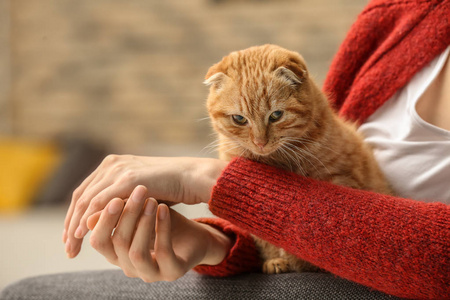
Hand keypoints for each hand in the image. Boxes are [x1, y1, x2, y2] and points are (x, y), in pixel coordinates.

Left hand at [63, 155, 226, 257]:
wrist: (191, 177)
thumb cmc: (169, 188)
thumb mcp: (136, 198)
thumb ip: (117, 205)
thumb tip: (92, 223)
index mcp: (113, 165)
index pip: (85, 192)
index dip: (74, 215)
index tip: (70, 237)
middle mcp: (111, 164)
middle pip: (80, 196)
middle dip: (71, 223)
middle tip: (67, 247)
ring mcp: (118, 169)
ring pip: (86, 200)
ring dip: (75, 225)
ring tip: (72, 247)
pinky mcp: (128, 178)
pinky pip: (100, 201)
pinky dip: (88, 219)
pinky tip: (83, 234)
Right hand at [88, 185, 230, 281]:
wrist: (194, 236)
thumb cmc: (162, 222)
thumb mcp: (140, 213)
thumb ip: (120, 211)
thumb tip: (90, 205)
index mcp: (116, 253)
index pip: (99, 241)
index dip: (104, 220)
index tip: (116, 196)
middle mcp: (129, 266)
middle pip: (116, 243)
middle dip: (126, 216)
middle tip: (136, 192)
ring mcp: (150, 273)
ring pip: (136, 252)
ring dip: (143, 223)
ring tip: (152, 200)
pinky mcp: (172, 272)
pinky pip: (163, 253)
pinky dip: (162, 228)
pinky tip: (164, 209)